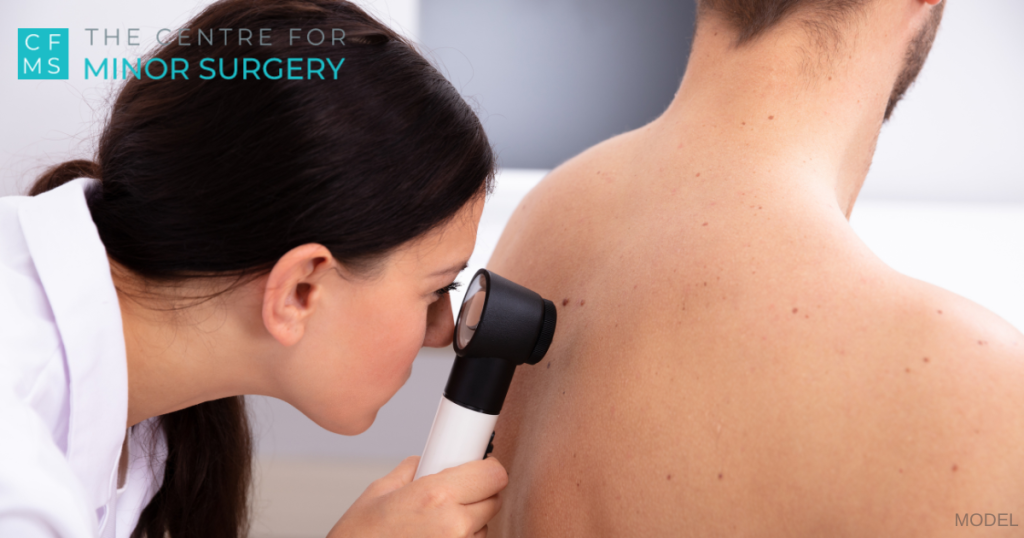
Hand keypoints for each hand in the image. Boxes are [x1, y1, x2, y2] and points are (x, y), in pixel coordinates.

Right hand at [328, 455, 507, 537]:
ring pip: (484, 527)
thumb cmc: (359, 537)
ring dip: (470, 523)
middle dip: (478, 494)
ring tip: (435, 525)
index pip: (494, 475)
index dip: (486, 469)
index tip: (479, 468)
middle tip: (452, 496)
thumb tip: (428, 460)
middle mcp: (454, 525)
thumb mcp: (380, 491)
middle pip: (493, 500)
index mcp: (436, 496)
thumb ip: (412, 469)